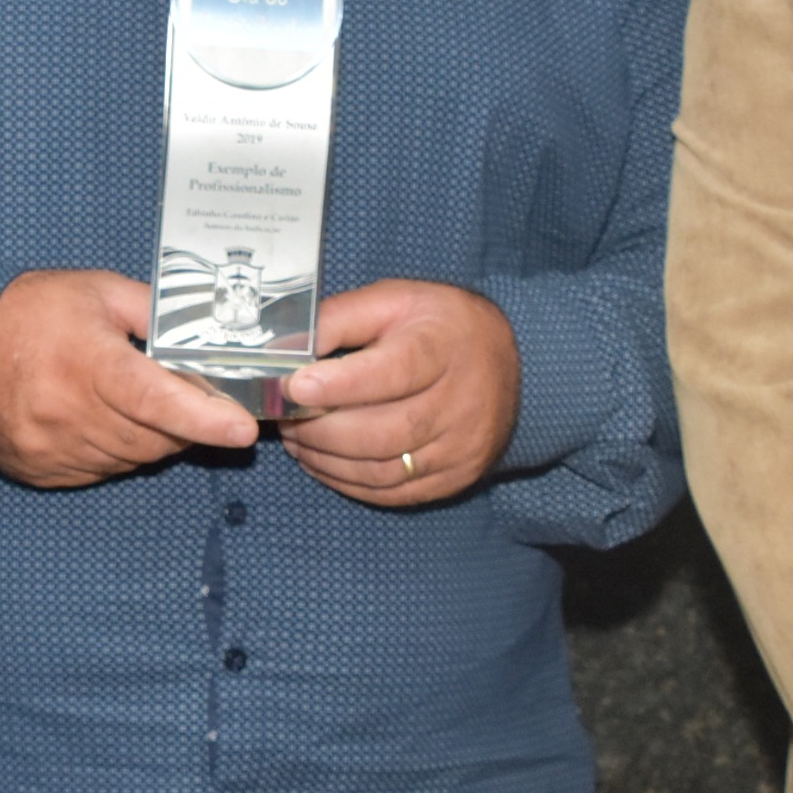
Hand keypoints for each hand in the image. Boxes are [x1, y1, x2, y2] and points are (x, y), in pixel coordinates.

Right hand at [0, 270, 260, 486]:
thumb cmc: (34, 312)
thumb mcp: (100, 293)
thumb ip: (157, 313)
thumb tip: (210, 336)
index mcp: (86, 361)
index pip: (154, 398)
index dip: (203, 416)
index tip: (241, 429)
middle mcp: (66, 411)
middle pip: (154, 436)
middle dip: (182, 420)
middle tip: (182, 392)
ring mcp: (51, 447)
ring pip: (133, 458)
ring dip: (151, 436)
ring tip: (132, 399)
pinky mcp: (40, 469)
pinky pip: (103, 470)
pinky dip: (118, 449)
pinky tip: (102, 417)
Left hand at [274, 281, 521, 506]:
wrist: (507, 362)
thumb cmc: (438, 327)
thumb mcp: (394, 300)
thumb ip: (340, 319)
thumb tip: (286, 346)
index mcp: (445, 346)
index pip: (395, 372)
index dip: (341, 384)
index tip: (294, 387)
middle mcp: (462, 401)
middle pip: (385, 431)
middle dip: (322, 430)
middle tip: (284, 417)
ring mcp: (462, 446)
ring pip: (384, 469)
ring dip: (327, 459)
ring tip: (296, 439)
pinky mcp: (456, 477)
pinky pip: (393, 492)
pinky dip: (348, 482)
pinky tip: (322, 461)